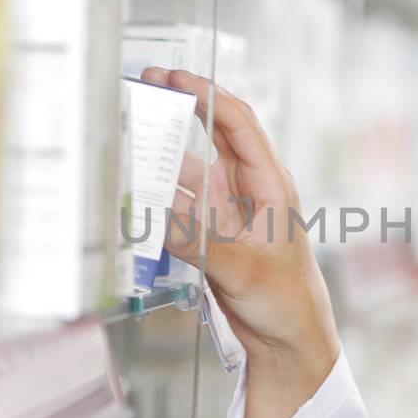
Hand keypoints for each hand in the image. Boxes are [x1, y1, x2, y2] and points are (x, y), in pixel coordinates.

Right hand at [137, 67, 339, 371]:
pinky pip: (179, 204)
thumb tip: (159, 218)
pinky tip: (134, 190)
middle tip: (146, 83)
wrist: (289, 341)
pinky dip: (157, 196)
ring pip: (189, 170)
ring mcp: (228, 209)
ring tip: (129, 136)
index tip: (176, 76)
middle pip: (213, 134)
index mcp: (271, 186)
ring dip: (163, 154)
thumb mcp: (244, 271)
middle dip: (182, 106)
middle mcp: (249, 189)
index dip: (208, 95)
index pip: (239, 125)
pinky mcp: (211, 232)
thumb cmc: (287, 302)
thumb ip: (200, 245)